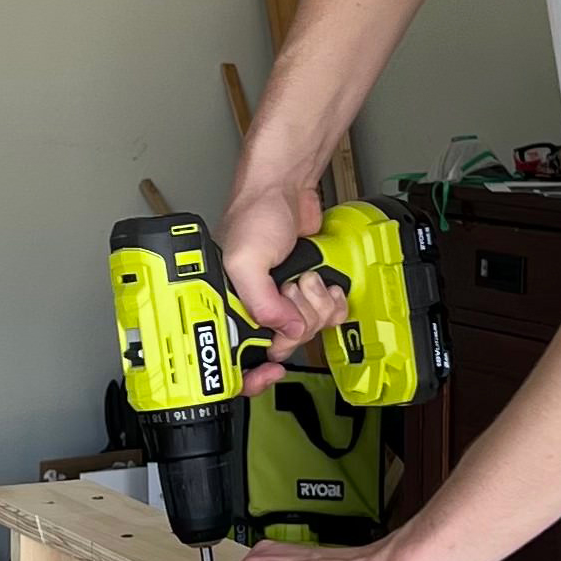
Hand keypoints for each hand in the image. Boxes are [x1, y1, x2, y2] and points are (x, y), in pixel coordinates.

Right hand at [220, 171, 345, 395]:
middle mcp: (253, 307)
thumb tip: (285, 330)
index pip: (238, 357)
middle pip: (282, 346)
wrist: (286, 187)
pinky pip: (327, 316)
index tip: (271, 371)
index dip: (253, 373)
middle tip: (291, 293)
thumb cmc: (254, 214)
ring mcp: (283, 302)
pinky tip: (325, 285)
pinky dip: (332, 303)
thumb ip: (260, 301)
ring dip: (316, 306)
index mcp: (228, 305)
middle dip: (296, 322)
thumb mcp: (246, 260)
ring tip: (305, 278)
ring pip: (308, 332)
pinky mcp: (307, 293)